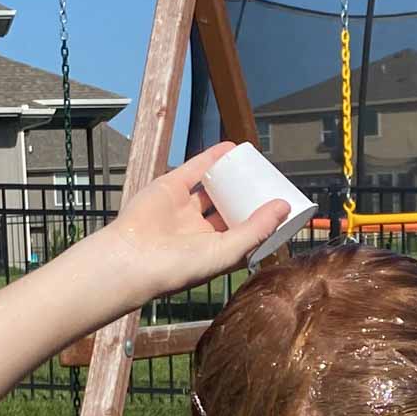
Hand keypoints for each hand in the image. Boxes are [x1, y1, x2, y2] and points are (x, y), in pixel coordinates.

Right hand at [112, 142, 290, 300]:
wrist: (132, 257)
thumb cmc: (179, 267)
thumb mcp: (227, 251)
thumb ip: (256, 230)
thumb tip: (283, 206)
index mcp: (214, 251)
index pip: (244, 233)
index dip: (262, 220)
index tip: (281, 207)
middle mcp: (199, 231)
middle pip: (230, 209)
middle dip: (248, 197)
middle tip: (269, 184)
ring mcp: (183, 209)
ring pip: (213, 189)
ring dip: (232, 177)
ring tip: (253, 165)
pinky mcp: (169, 188)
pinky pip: (195, 170)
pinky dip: (212, 158)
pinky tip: (230, 149)